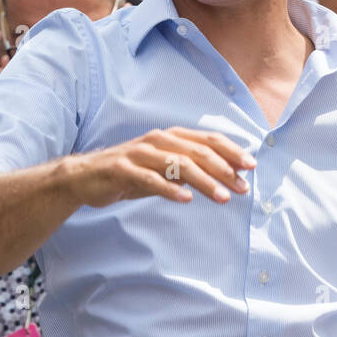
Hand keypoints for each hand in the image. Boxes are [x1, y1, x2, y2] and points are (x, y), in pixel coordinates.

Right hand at [68, 127, 255, 207]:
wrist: (85, 176)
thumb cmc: (130, 172)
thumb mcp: (163, 169)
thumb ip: (190, 169)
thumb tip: (227, 176)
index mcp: (170, 137)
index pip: (207, 140)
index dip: (231, 151)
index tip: (251, 166)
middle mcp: (157, 140)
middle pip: (197, 151)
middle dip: (223, 169)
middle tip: (242, 187)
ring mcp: (139, 153)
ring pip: (177, 164)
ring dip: (203, 181)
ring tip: (222, 198)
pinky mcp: (122, 168)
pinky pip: (149, 178)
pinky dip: (169, 188)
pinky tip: (185, 199)